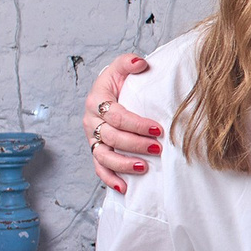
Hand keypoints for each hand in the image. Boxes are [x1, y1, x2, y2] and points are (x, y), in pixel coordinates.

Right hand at [85, 54, 162, 189]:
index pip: (116, 115)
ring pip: (103, 156)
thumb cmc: (119, 82)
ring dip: (122, 164)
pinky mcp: (97, 151)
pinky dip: (109, 179)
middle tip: (158, 148)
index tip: (158, 129)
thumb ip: (129, 63)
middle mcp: (91, 121)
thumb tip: (140, 63)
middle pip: (110, 137)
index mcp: (97, 101)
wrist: (110, 94)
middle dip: (135, 144)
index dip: (136, 124)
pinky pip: (99, 169)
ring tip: (143, 167)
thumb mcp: (121, 68)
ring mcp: (92, 138)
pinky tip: (124, 188)